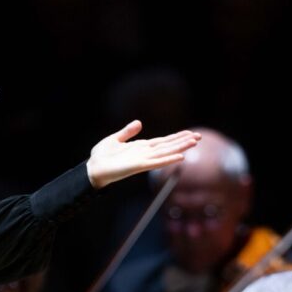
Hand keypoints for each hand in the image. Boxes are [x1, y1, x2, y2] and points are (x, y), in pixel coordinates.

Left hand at [85, 121, 200, 188]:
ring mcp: (143, 160)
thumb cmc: (101, 156)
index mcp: (141, 147)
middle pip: (168, 146)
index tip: (189, 133)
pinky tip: (180, 157)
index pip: (163, 141)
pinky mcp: (139, 166)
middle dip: (183, 141)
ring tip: (194, 143)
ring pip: (166, 153)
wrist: (92, 168)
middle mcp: (145, 154)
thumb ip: (128, 132)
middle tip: (199, 136)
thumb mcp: (115, 139)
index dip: (176, 137)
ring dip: (180, 148)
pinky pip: (157, 162)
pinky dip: (168, 159)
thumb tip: (139, 122)